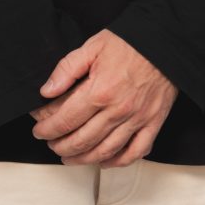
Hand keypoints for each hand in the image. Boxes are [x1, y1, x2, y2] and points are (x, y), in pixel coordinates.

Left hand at [31, 30, 176, 165]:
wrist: (165, 42)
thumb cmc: (130, 43)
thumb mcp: (92, 47)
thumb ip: (66, 69)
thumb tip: (46, 91)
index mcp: (99, 91)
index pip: (65, 120)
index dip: (47, 130)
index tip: (39, 131)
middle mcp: (117, 110)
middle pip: (81, 140)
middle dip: (61, 147)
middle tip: (52, 145)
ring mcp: (137, 119)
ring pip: (105, 151)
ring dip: (83, 159)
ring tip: (70, 157)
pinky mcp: (153, 123)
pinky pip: (135, 152)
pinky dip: (118, 162)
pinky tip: (105, 161)